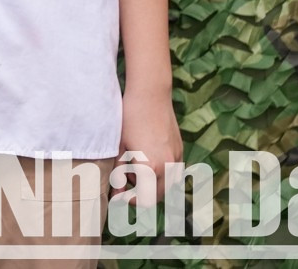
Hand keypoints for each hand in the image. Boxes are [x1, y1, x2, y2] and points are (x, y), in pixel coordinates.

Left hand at [112, 87, 183, 206]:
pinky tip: (147, 160)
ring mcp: (177, 159)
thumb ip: (119, 173)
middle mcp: (168, 167)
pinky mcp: (180, 151)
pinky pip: (173, 173)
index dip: (130, 201)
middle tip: (124, 183)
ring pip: (167, 186)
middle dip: (140, 194)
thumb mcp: (119, 147)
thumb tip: (117, 192)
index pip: (145, 201)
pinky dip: (161, 174)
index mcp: (150, 168)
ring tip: (134, 169)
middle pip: (157, 197)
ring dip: (152, 185)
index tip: (119, 195)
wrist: (150, 95)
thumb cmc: (129, 119)